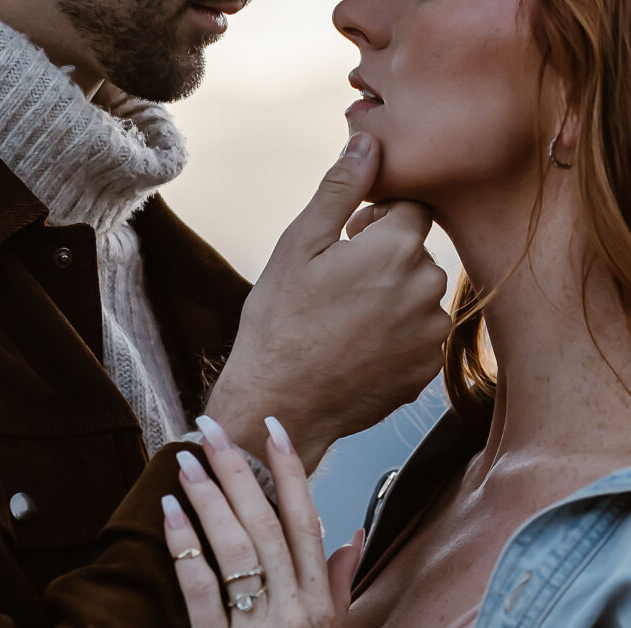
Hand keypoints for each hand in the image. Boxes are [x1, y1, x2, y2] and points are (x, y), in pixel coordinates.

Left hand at [161, 417, 362, 627]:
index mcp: (320, 602)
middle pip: (265, 526)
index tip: (274, 429)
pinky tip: (169, 515)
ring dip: (208, 500)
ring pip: (235, 550)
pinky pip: (200, 591)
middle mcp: (292, 610)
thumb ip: (340, 584)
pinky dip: (184, 550)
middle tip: (212, 430)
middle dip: (238, 472)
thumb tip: (352, 536)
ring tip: (185, 463)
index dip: (291, 473)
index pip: (307, 523)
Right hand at [205, 132, 449, 474]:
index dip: (377, 219)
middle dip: (386, 260)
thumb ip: (341, 189)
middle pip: (417, 254)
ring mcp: (429, 336)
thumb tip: (368, 140)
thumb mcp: (299, 245)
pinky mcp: (426, 372)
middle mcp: (427, 289)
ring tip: (344, 323)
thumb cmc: (280, 323)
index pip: (411, 207)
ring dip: (393, 300)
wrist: (281, 405)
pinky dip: (395, 339)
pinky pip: (418, 338)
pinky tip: (357, 351)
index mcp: (398, 248)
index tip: (348, 240)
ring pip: (420, 297)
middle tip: (338, 287)